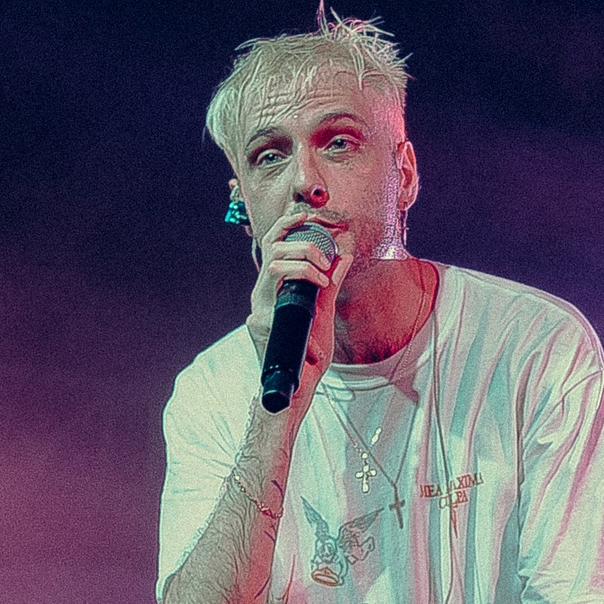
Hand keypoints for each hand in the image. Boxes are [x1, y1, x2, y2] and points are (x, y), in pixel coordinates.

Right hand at [245, 211, 355, 406]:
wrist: (296, 389)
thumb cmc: (309, 357)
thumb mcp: (325, 311)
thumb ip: (331, 282)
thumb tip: (344, 254)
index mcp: (274, 290)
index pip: (275, 242)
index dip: (292, 221)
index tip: (313, 213)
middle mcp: (262, 294)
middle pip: (272, 242)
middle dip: (301, 233)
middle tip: (327, 247)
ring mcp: (259, 306)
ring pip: (274, 258)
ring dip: (305, 256)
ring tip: (324, 270)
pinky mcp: (260, 319)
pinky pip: (278, 280)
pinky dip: (303, 274)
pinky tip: (320, 282)